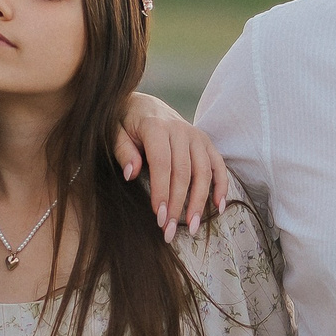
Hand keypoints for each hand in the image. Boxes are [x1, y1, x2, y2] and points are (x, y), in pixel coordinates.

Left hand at [112, 93, 231, 241]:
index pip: (162, 164)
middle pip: (184, 172)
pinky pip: (218, 165)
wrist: (142, 104)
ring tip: (193, 227)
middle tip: (170, 231)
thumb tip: (131, 173)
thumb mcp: (114, 132)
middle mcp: (180, 130)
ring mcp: (196, 135)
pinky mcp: (205, 142)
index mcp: (156, 126)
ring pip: (203, 172)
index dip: (161, 191)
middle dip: (178, 204)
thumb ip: (122, 150)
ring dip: (199, 202)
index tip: (158, 216)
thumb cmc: (124, 122)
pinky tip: (218, 207)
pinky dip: (221, 186)